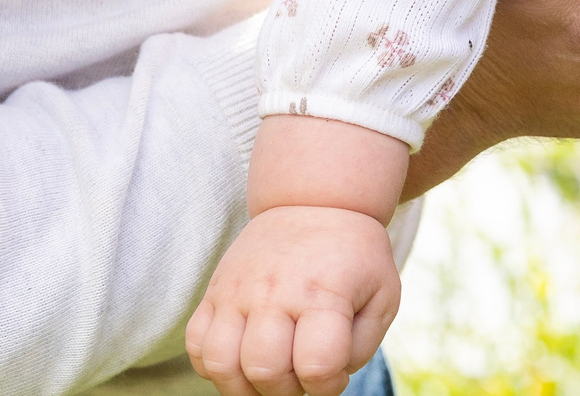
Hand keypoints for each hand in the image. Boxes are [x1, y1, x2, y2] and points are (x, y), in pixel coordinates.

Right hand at [187, 206, 397, 395]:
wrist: (314, 202)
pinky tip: (242, 356)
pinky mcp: (214, 292)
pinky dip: (214, 366)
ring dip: (245, 386)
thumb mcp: (382, 294)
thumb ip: (360, 347)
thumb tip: (325, 380)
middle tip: (301, 373)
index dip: (328, 386)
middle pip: (264, 371)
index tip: (335, 373)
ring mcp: (237, 291)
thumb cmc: (354, 257)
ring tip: (270, 373)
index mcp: (323, 293)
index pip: (317, 365)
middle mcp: (274, 291)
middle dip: (286, 389)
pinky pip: (196, 346)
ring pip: (221, 364)